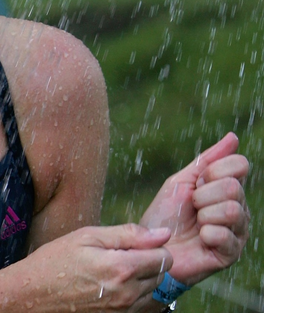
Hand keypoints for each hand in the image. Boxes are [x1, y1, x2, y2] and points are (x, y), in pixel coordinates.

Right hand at [24, 224, 172, 311]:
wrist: (31, 295)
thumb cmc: (55, 262)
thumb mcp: (88, 237)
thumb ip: (128, 234)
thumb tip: (163, 233)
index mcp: (122, 268)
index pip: (165, 257)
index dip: (153, 247)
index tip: (135, 245)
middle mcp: (127, 294)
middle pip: (162, 276)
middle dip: (148, 264)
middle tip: (121, 258)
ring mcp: (122, 312)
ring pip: (154, 294)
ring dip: (142, 282)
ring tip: (115, 273)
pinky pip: (141, 308)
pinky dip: (134, 297)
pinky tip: (113, 288)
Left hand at [140, 133, 249, 285]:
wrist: (151, 248)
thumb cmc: (164, 216)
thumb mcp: (180, 183)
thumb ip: (207, 160)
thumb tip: (233, 137)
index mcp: (228, 188)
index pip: (239, 164)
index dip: (212, 171)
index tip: (196, 184)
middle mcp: (238, 208)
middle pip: (233, 187)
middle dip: (203, 195)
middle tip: (192, 207)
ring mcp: (237, 231)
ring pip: (231, 209)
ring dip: (204, 215)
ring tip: (196, 224)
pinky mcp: (231, 253)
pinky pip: (224, 235)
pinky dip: (205, 234)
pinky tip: (199, 239)